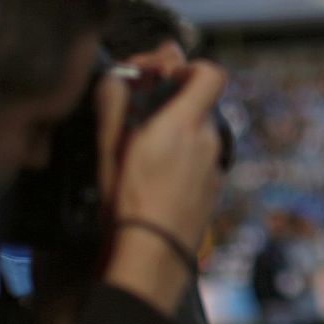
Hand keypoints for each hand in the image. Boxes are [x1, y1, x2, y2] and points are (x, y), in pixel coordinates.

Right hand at [96, 62, 225, 312]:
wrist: (153, 255)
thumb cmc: (128, 205)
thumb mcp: (109, 150)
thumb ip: (114, 105)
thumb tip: (117, 78)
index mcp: (184, 125)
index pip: (210, 74)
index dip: (190, 68)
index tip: (166, 78)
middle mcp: (208, 142)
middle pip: (201, 106)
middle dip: (175, 106)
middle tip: (144, 119)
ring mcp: (215, 167)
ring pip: (201, 135)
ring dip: (179, 136)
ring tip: (145, 155)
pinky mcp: (214, 189)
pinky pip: (202, 162)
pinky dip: (185, 161)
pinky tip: (159, 179)